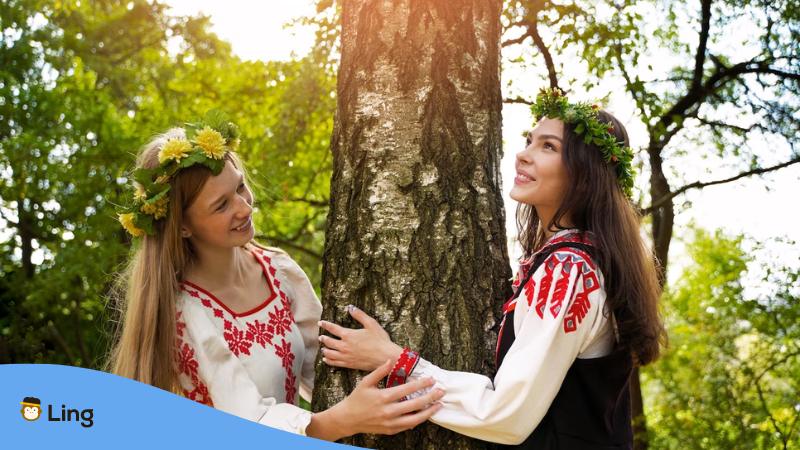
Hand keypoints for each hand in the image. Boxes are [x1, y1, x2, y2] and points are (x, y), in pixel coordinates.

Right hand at [307, 359, 443, 439]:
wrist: (348, 419)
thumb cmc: (357, 399)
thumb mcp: (366, 382)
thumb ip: (379, 371)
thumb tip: (391, 360)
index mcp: (383, 397)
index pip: (407, 389)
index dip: (421, 383)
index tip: (431, 379)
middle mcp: (388, 411)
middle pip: (415, 404)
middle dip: (430, 397)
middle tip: (441, 391)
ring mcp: (390, 423)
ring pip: (415, 419)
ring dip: (429, 411)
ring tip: (439, 405)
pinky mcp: (391, 430)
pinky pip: (408, 426)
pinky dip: (418, 420)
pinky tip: (426, 414)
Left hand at [319, 306, 402, 371]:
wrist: (385, 357)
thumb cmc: (380, 339)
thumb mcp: (371, 323)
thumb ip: (359, 315)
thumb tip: (350, 307)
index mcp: (348, 335)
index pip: (333, 328)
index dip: (325, 325)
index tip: (320, 323)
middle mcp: (344, 346)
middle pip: (329, 342)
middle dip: (323, 338)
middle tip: (321, 336)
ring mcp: (346, 356)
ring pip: (330, 353)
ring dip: (325, 350)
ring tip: (322, 348)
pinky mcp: (349, 364)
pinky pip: (335, 363)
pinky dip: (328, 361)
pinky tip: (326, 359)